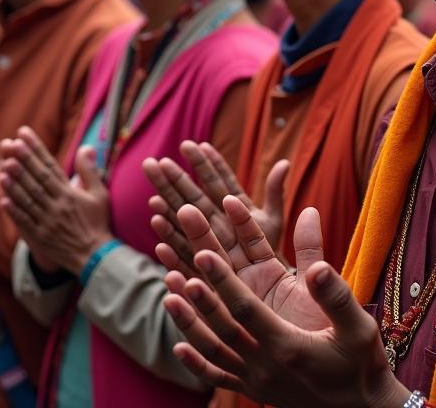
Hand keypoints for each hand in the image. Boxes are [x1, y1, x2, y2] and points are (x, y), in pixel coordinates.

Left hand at [0, 128, 113, 276]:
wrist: (95, 257)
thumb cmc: (98, 222)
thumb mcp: (100, 194)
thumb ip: (89, 170)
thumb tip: (86, 147)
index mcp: (70, 194)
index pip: (49, 167)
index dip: (36, 149)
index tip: (24, 134)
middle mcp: (57, 206)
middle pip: (36, 180)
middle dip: (23, 161)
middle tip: (10, 145)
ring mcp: (47, 222)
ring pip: (28, 200)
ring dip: (14, 184)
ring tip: (3, 169)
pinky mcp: (40, 237)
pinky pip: (25, 223)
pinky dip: (14, 211)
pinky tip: (3, 200)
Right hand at [143, 140, 287, 277]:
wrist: (267, 289)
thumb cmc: (271, 253)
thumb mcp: (273, 221)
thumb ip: (274, 192)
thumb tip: (284, 162)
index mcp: (232, 207)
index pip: (218, 181)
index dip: (207, 164)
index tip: (196, 145)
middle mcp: (215, 220)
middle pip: (193, 196)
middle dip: (174, 179)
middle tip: (153, 161)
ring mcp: (206, 239)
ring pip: (182, 218)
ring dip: (165, 203)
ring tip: (151, 194)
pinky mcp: (199, 261)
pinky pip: (182, 248)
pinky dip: (169, 236)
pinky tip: (156, 222)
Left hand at [162, 200, 406, 407]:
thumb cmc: (362, 365)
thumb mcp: (358, 328)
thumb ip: (336, 295)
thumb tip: (318, 267)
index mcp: (288, 347)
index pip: (245, 309)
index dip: (222, 280)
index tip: (202, 252)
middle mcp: (266, 366)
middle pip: (223, 324)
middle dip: (199, 290)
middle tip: (177, 258)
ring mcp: (257, 382)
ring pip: (213, 350)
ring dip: (189, 323)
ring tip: (168, 293)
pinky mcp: (256, 391)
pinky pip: (219, 377)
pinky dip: (197, 363)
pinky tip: (178, 347)